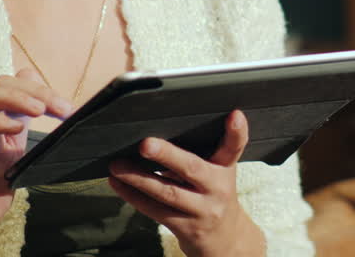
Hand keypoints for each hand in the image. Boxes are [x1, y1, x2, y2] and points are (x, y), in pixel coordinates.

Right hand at [0, 69, 72, 256]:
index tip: (68, 107)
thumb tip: (47, 106)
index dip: (41, 88)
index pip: (13, 85)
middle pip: (0, 84)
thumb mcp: (15, 156)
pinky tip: (16, 128)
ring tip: (39, 109)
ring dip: (14, 97)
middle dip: (33, 89)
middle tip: (61, 107)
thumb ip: (24, 130)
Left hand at [108, 110, 264, 256]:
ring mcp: (203, 210)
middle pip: (193, 169)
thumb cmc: (213, 195)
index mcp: (225, 167)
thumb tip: (155, 136)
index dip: (236, 131)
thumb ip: (198, 153)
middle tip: (146, 144)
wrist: (224, 239)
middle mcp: (217, 188)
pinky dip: (133, 196)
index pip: (234, 146)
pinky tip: (118, 184)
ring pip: (168, 193)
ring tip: (118, 166)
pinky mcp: (186, 227)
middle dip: (168, 156)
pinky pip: (155, 210)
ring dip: (138, 178)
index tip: (234, 115)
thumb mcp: (216, 172)